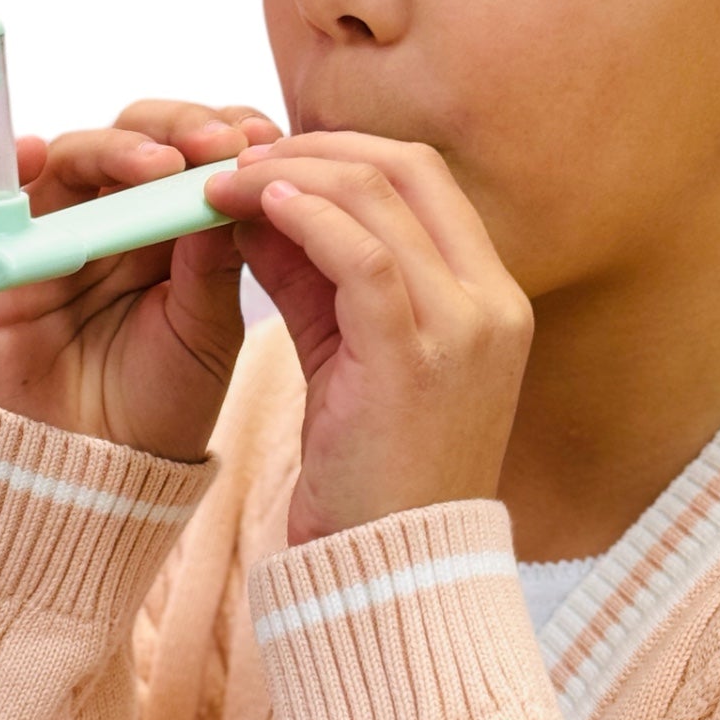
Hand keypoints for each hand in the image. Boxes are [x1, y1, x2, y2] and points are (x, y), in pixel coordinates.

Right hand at [0, 100, 283, 454]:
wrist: (97, 478)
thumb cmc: (157, 405)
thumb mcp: (206, 327)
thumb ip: (212, 257)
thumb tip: (228, 176)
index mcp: (160, 228)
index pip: (184, 152)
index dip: (217, 131)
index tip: (261, 135)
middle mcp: (99, 218)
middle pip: (127, 139)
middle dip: (175, 129)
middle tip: (215, 143)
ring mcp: (39, 235)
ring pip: (64, 156)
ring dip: (111, 148)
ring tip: (158, 166)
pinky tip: (37, 155)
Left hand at [201, 133, 532, 547]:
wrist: (394, 572)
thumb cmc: (370, 471)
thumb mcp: (347, 353)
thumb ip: (314, 275)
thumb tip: (257, 200)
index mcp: (490, 296)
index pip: (426, 178)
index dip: (345, 150)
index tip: (274, 155)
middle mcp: (491, 302)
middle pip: (409, 168)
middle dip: (318, 146)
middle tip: (241, 155)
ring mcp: (463, 328)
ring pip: (381, 197)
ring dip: (295, 174)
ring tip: (227, 181)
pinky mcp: (416, 360)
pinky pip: (365, 256)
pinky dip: (308, 217)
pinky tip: (258, 209)